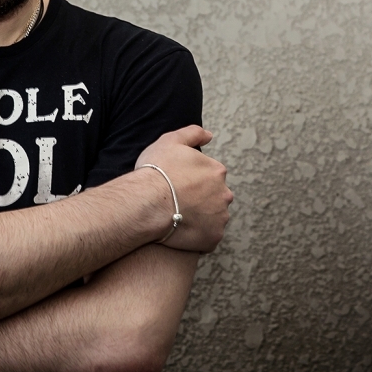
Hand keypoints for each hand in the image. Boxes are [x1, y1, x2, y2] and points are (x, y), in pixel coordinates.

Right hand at [135, 125, 232, 252]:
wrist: (147, 202)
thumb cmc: (156, 171)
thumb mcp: (171, 141)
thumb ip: (193, 134)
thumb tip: (210, 135)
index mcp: (217, 171)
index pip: (210, 176)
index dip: (192, 180)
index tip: (176, 185)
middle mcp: (224, 194)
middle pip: (215, 197)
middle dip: (200, 200)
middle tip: (177, 202)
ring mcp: (220, 217)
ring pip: (213, 218)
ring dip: (200, 218)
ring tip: (177, 218)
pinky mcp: (213, 237)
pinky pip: (208, 238)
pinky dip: (197, 236)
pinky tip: (180, 232)